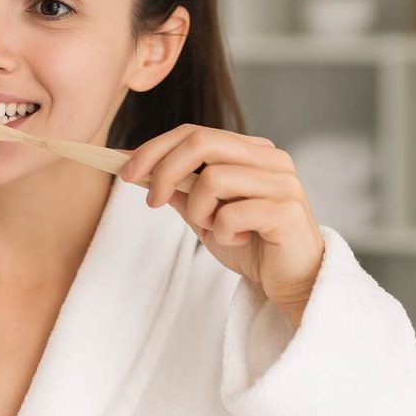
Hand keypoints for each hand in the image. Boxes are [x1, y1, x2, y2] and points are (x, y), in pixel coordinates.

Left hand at [118, 124, 324, 328]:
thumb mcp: (202, 213)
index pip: (193, 132)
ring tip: (215, 229)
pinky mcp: (288, 210)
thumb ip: (176, 187)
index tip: (125, 171)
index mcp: (249, 150)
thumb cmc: (249, 244)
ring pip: (213, 177)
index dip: (154, 149)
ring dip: (199, 211)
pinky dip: (222, 231)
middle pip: (201, 141)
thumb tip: (131, 163)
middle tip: (152, 202)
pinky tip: (238, 240)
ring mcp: (283, 181)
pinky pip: (232, 212)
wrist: (290, 282)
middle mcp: (270, 157)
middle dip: (164, 170)